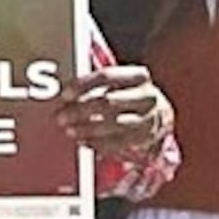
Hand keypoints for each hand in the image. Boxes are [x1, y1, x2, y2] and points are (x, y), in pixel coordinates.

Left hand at [58, 65, 172, 155]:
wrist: (159, 116)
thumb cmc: (126, 95)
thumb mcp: (117, 84)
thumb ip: (94, 86)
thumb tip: (63, 97)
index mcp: (139, 76)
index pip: (106, 76)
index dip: (83, 85)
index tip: (64, 95)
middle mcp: (148, 96)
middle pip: (108, 101)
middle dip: (80, 110)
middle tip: (60, 117)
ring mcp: (149, 118)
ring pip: (113, 124)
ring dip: (87, 128)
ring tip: (69, 130)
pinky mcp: (146, 138)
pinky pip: (118, 142)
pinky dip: (97, 143)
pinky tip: (82, 140)